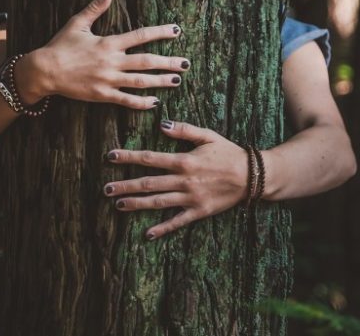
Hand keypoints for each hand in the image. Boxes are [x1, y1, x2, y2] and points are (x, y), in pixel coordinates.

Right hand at [15, 0, 189, 109]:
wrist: (44, 71)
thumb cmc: (60, 46)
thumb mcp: (77, 23)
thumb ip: (96, 8)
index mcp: (108, 43)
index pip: (140, 36)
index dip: (160, 33)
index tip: (176, 31)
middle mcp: (112, 62)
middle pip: (146, 61)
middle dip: (168, 62)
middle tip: (186, 63)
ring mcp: (108, 80)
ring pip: (140, 82)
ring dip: (160, 81)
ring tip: (176, 81)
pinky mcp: (102, 95)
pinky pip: (126, 100)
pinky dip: (141, 102)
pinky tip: (154, 102)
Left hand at [103, 120, 247, 239]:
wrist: (253, 176)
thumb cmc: (229, 153)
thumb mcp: (208, 136)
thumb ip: (184, 130)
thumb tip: (162, 125)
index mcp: (184, 161)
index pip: (150, 158)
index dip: (129, 157)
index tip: (111, 157)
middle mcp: (184, 181)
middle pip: (148, 183)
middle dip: (125, 185)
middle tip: (106, 188)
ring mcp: (191, 198)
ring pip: (158, 202)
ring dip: (137, 204)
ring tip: (118, 205)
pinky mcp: (199, 211)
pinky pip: (177, 221)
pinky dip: (162, 228)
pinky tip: (147, 233)